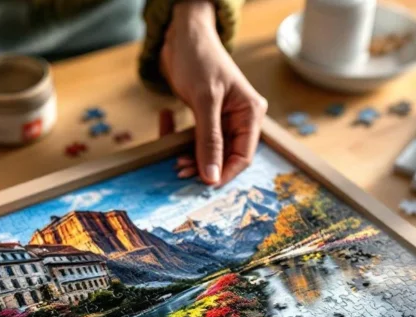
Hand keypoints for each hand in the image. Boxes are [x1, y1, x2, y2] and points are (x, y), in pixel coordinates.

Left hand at [160, 1, 266, 185]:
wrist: (182, 34)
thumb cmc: (200, 58)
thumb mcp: (205, 100)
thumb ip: (209, 140)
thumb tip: (211, 177)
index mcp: (250, 113)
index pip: (243, 155)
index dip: (224, 172)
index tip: (204, 183)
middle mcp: (239, 119)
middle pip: (224, 156)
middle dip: (203, 165)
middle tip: (180, 170)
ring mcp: (222, 119)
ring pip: (207, 150)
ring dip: (189, 155)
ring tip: (172, 156)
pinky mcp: (205, 117)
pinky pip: (194, 138)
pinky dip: (178, 137)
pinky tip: (164, 118)